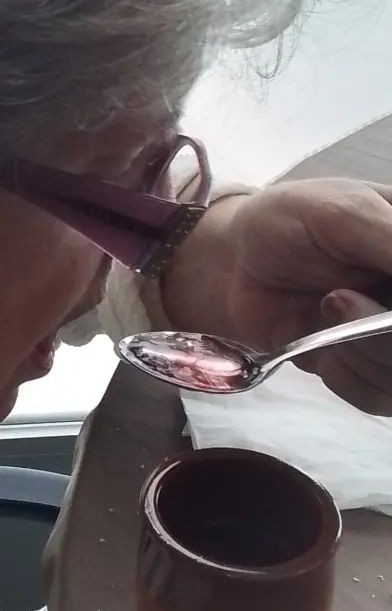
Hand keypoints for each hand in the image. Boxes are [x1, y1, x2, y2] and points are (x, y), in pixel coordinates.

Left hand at [162, 179, 391, 414]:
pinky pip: (377, 398)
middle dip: (385, 335)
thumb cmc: (291, 220)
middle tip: (338, 298)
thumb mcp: (346, 213)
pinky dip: (344, 374)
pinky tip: (319, 340)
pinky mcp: (372, 372)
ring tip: (325, 306)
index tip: (372, 305)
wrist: (233, 259)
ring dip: (364, 352)